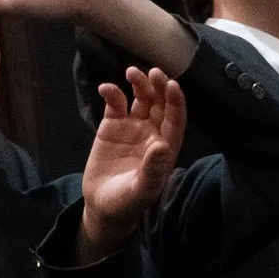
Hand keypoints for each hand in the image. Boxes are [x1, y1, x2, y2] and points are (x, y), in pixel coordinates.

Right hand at [79, 69, 183, 257]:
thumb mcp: (141, 189)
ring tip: (132, 72)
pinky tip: (106, 88)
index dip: (175, 102)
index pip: (175, 119)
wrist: (103, 205)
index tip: (172, 86)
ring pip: (140, 100)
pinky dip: (112, 94)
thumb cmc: (128, 201)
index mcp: (166, 146)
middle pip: (160, 104)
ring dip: (139, 85)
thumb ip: (153, 169)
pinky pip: (115, 105)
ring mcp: (133, 127)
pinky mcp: (111, 126)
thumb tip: (162, 146)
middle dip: (159, 87)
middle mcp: (153, 132)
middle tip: (154, 72)